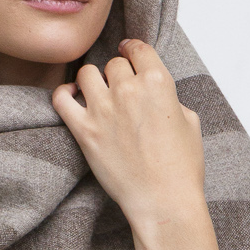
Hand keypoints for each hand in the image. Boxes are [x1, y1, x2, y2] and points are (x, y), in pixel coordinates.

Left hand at [51, 39, 205, 229]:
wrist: (163, 200)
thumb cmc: (181, 167)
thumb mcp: (189, 121)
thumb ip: (169, 98)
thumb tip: (153, 93)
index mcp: (158, 82)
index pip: (139, 49)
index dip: (133, 49)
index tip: (128, 51)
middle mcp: (128, 90)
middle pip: (114, 63)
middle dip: (117, 73)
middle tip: (119, 87)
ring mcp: (103, 109)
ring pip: (86, 73)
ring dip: (92, 80)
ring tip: (97, 92)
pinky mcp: (84, 130)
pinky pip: (61, 98)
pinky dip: (64, 93)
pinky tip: (72, 97)